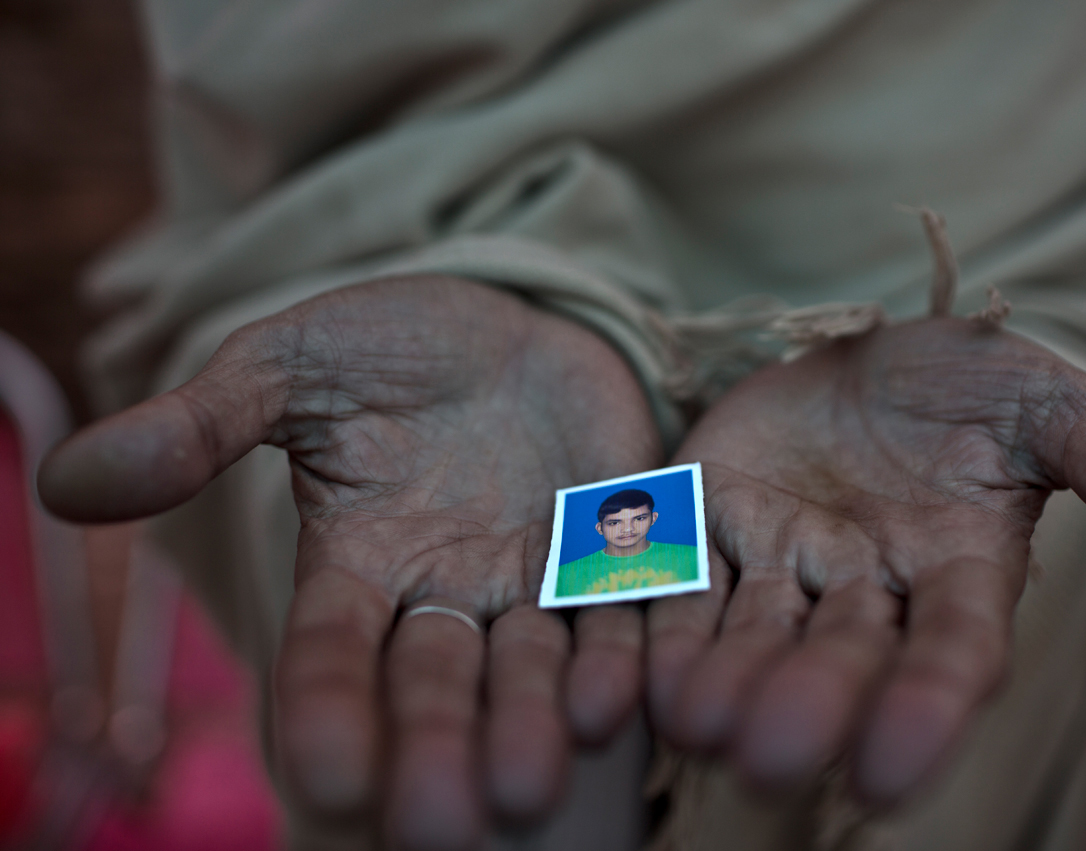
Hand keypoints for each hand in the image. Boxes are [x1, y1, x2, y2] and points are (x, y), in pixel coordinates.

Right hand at [39, 277, 662, 847]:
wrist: (508, 323)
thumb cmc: (386, 348)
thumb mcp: (288, 368)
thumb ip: (202, 426)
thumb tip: (66, 481)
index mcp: (359, 563)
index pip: (332, 651)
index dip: (328, 709)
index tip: (326, 780)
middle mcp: (448, 590)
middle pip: (440, 682)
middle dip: (440, 746)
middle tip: (445, 827)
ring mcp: (537, 574)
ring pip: (535, 665)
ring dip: (533, 723)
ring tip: (532, 785)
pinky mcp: (616, 547)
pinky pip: (624, 610)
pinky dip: (622, 651)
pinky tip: (617, 696)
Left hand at [646, 317, 1085, 801]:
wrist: (870, 349)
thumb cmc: (973, 386)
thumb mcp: (1051, 407)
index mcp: (957, 571)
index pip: (952, 652)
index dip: (927, 708)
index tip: (891, 774)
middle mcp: (864, 588)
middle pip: (838, 657)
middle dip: (808, 705)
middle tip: (768, 760)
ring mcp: (779, 561)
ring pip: (749, 632)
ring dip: (720, 679)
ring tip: (692, 720)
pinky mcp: (706, 523)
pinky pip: (677, 578)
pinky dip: (654, 616)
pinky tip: (627, 658)